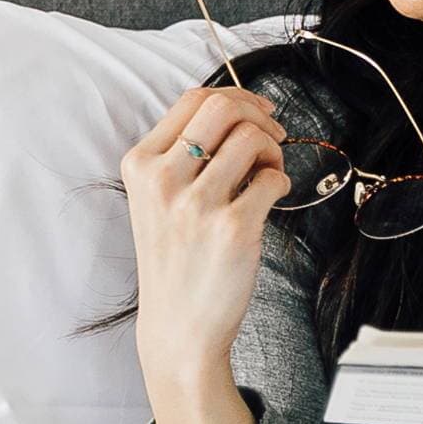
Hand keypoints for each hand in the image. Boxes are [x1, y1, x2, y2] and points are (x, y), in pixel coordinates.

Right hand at [119, 83, 290, 385]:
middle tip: (273, 137)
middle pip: (222, 108)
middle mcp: (162, 180)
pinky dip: (282, 181)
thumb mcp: (155, 200)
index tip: (258, 111)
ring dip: (274, 150)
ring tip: (269, 173)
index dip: (236, 96)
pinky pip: (273, 178)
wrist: (178, 327)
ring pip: (251, 138)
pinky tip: (272, 197)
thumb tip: (238, 111)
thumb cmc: (174, 261)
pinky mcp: (232, 229)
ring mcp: (196, 205)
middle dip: (258, 115)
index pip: (193, 99)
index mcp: (140, 165)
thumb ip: (182, 155)